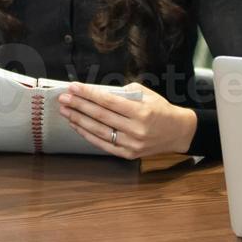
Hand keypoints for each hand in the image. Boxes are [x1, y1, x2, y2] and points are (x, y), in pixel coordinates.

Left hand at [57, 82, 198, 158]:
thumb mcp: (147, 95)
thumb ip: (123, 93)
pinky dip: (88, 135)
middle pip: (100, 116)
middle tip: (64, 98)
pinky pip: (103, 144)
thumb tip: (98, 93)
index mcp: (141, 112)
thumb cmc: (161, 110)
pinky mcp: (128, 154)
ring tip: (66, 111)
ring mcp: (131, 144)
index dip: (89, 94)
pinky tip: (77, 125)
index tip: (74, 87)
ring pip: (99, 131)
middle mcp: (136, 130)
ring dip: (79, 120)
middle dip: (79, 106)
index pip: (108, 102)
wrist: (178, 132)